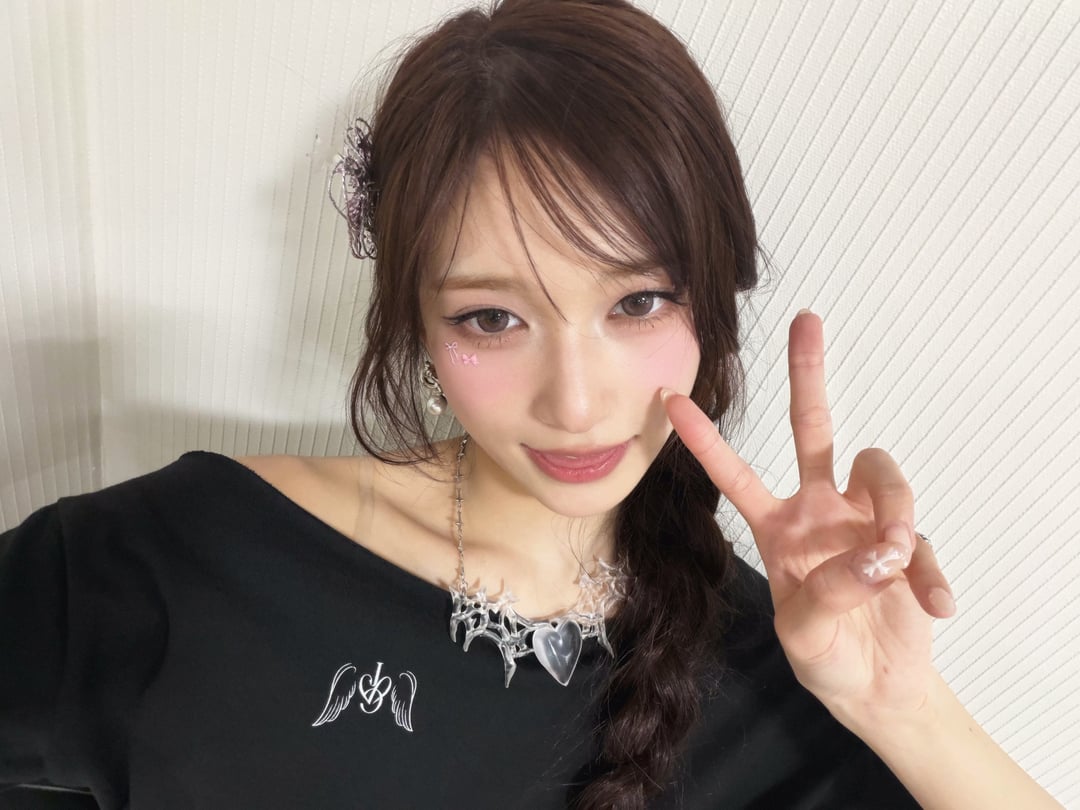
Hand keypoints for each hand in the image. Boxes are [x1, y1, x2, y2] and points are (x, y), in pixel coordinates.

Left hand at [662, 309, 955, 722]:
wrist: (874, 685)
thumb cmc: (824, 654)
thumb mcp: (803, 633)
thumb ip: (827, 593)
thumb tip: (876, 553)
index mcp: (778, 526)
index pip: (735, 474)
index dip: (704, 439)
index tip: (668, 397)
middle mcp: (820, 509)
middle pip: (813, 428)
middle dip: (807, 374)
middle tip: (805, 320)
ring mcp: (867, 520)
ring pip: (883, 474)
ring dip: (895, 519)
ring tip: (894, 568)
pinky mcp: (910, 541)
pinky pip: (926, 542)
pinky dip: (931, 575)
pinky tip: (934, 607)